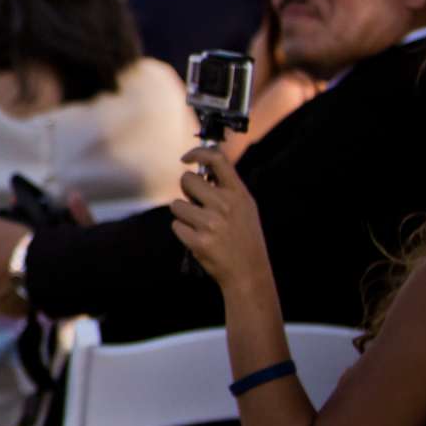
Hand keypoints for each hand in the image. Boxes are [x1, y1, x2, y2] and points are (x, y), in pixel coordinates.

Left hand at [169, 146, 269, 290]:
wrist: (249, 273)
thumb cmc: (243, 237)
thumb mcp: (245, 208)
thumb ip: (225, 189)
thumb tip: (197, 170)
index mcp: (239, 194)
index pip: (218, 160)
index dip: (198, 153)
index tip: (186, 159)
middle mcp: (225, 205)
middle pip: (187, 180)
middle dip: (186, 190)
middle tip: (196, 203)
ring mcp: (211, 223)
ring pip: (177, 205)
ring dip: (184, 215)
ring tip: (202, 227)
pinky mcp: (199, 241)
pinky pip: (176, 226)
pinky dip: (183, 232)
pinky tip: (200, 240)